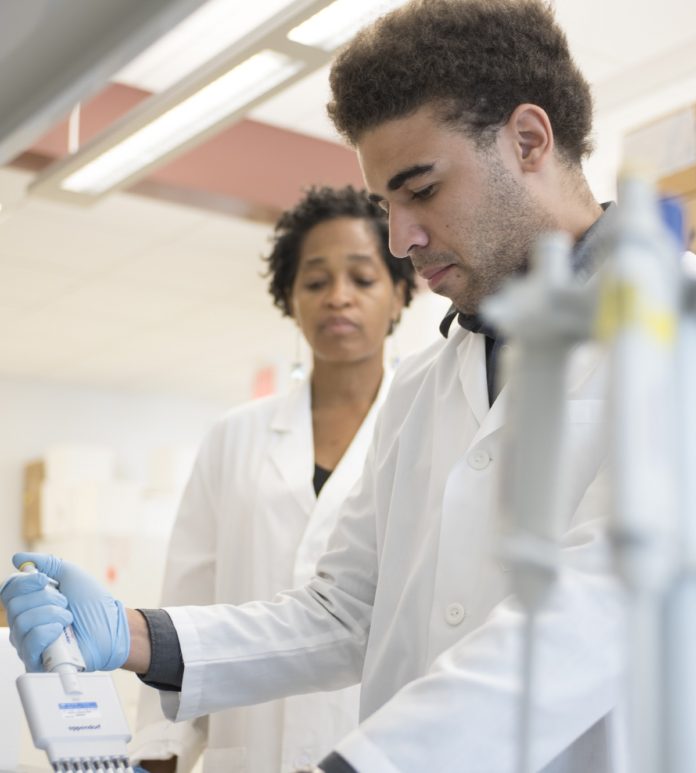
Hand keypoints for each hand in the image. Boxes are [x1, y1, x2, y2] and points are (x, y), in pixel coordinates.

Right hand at [1, 552, 129, 671]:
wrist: (111, 625)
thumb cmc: (93, 603)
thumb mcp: (70, 575)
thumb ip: (46, 564)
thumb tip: (18, 558)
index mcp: (30, 601)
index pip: (7, 590)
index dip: (23, 582)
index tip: (43, 580)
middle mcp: (24, 622)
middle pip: (14, 606)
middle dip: (46, 599)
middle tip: (65, 603)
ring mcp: (28, 642)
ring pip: (22, 622)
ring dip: (53, 614)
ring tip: (68, 618)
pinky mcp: (36, 660)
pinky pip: (30, 642)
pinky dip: (50, 632)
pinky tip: (62, 633)